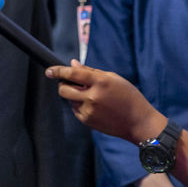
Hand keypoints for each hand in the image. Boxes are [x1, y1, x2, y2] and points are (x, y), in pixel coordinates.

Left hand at [46, 61, 164, 142]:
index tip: (49, 71)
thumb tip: (73, 64)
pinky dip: (80, 106)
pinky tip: (96, 106)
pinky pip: (76, 110)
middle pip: (64, 90)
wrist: (138, 122)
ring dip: (75, 96)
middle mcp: (92, 97)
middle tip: (71, 82)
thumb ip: (91, 71)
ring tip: (93, 96)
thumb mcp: (113, 78)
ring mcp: (89, 111)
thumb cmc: (128, 97)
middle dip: (63, 84)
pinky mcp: (88, 121)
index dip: (59, 71)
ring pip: (70, 100)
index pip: (73, 74)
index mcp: (100, 82)